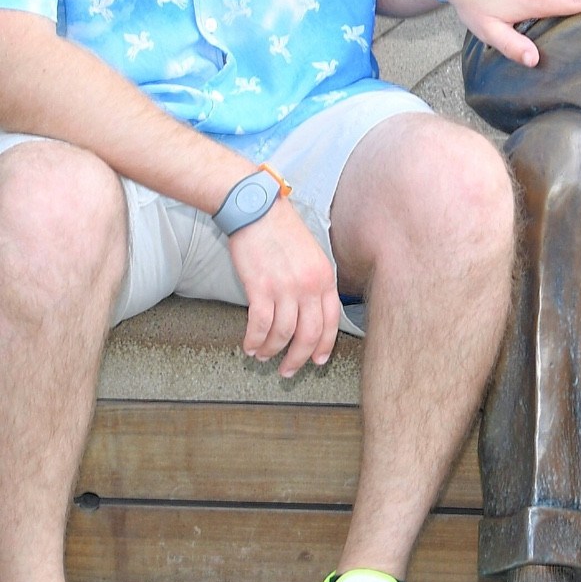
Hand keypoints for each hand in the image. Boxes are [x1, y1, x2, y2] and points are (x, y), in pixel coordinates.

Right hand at [229, 195, 342, 376]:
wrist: (256, 209)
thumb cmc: (281, 230)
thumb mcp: (310, 254)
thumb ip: (314, 281)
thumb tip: (311, 310)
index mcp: (324, 276)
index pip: (331, 321)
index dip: (324, 345)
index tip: (316, 360)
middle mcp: (310, 284)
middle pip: (309, 333)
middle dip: (298, 358)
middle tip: (288, 371)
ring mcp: (286, 287)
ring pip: (284, 334)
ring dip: (272, 350)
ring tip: (262, 356)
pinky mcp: (260, 287)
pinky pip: (260, 325)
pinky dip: (254, 340)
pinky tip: (249, 345)